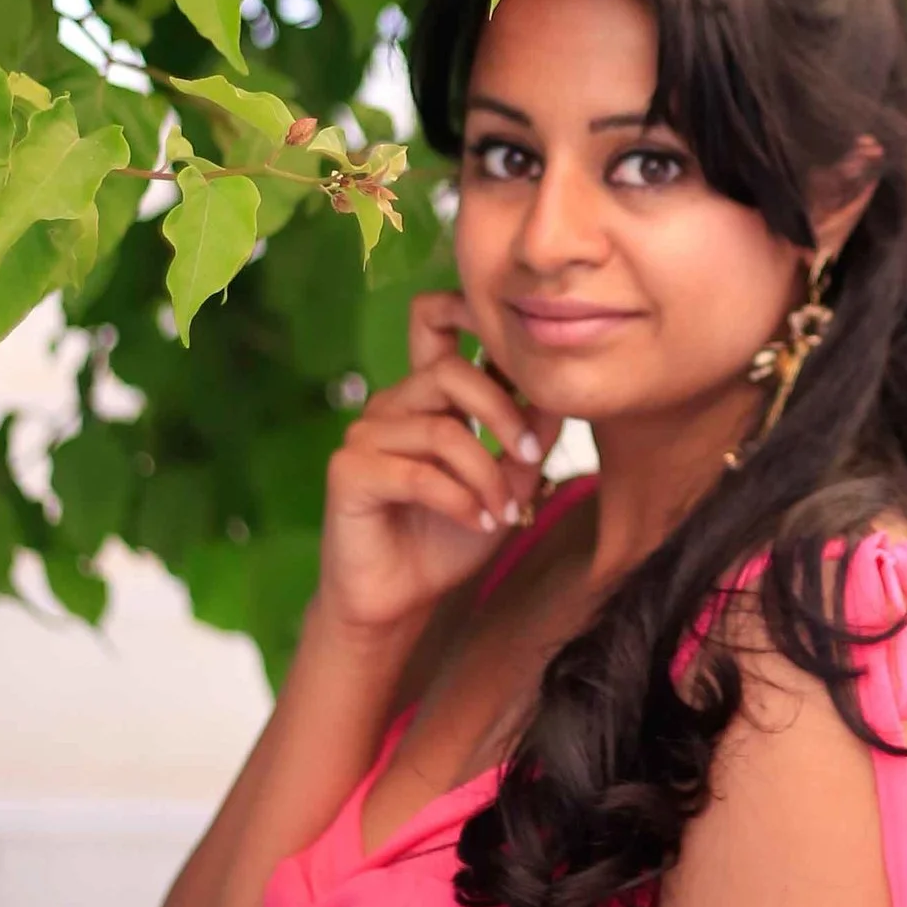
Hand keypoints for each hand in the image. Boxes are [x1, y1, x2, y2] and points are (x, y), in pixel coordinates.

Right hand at [317, 289, 545, 642]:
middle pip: (450, 372)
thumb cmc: (451, 537)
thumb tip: (557, 394)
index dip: (464, 307)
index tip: (515, 327)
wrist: (401, 599)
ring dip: (486, 474)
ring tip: (505, 510)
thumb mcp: (506, 483)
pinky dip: (460, 500)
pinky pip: (418, 473)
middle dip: (502, 411)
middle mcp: (392, 405)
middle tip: (529, 455)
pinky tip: (480, 522)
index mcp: (426, 397)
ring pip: (442, 429)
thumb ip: (527, 437)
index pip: (433, 324)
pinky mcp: (348, 471)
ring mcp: (365, 434)